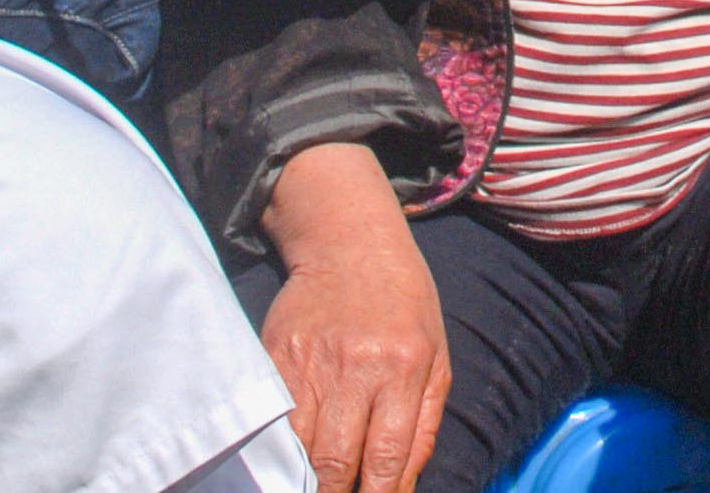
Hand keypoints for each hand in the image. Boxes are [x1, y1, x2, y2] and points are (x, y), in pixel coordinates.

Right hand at [261, 146, 450, 492]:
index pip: (387, 457)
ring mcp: (311, 360)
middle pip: (335, 460)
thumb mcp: (436, 357)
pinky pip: (273, 416)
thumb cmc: (404, 305)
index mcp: (404, 369)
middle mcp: (356, 366)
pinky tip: (284, 460)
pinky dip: (276, 446)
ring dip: (303, 477)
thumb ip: (424, 426)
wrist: (351, 242)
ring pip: (299, 446)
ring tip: (310, 484)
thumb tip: (403, 486)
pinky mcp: (276, 353)